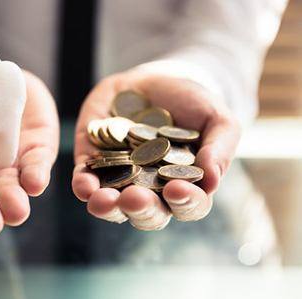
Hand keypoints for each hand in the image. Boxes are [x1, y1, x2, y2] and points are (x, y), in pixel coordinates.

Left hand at [72, 70, 239, 229]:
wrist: (154, 80)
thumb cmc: (192, 103)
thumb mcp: (216, 119)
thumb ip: (220, 148)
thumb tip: (211, 181)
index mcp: (185, 186)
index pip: (188, 206)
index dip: (185, 203)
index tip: (177, 189)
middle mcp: (151, 190)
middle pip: (147, 214)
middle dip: (141, 209)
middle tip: (135, 198)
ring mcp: (120, 179)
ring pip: (112, 206)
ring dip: (107, 207)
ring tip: (103, 201)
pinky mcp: (93, 164)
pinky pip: (85, 181)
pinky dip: (83, 186)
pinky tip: (84, 185)